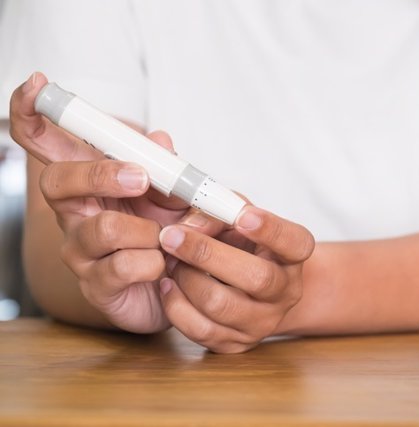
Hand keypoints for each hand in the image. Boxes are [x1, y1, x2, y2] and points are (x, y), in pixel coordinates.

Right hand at [10, 72, 188, 331]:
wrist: (182, 287)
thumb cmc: (171, 234)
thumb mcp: (177, 195)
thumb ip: (168, 170)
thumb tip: (161, 140)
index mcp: (89, 183)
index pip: (46, 144)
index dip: (32, 114)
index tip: (37, 86)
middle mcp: (75, 213)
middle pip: (57, 181)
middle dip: (101, 175)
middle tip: (142, 178)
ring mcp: (80, 251)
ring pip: (103, 229)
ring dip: (149, 231)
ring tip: (167, 240)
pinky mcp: (96, 286)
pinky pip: (122, 267)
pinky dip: (155, 263)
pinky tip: (163, 267)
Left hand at [158, 205, 314, 352]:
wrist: (250, 291)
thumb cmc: (243, 246)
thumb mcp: (238, 220)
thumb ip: (218, 213)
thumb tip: (188, 228)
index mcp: (293, 257)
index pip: (294, 243)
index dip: (270, 230)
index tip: (243, 216)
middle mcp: (286, 293)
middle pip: (257, 278)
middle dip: (207, 254)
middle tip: (172, 235)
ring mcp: (262, 322)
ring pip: (221, 306)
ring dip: (186, 278)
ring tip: (170, 259)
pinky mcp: (236, 343)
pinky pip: (200, 330)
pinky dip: (176, 305)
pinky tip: (168, 285)